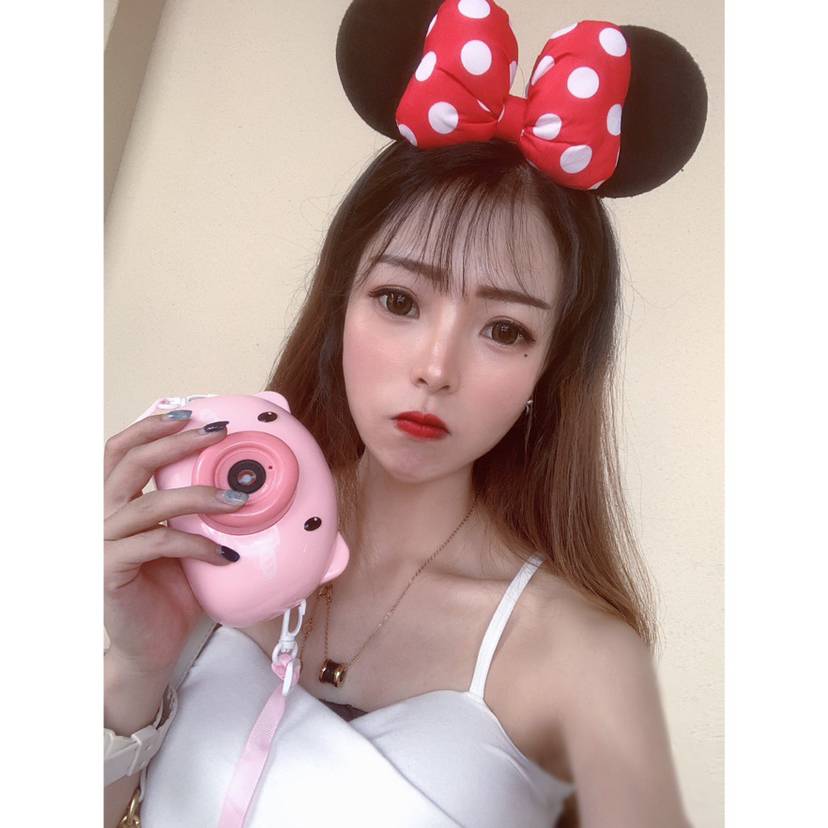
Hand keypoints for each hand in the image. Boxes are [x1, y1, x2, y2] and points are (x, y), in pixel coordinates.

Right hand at [104, 412, 246, 675]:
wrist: (153, 645)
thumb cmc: (173, 588)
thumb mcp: (189, 538)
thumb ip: (202, 510)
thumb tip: (248, 482)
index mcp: (118, 502)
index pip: (120, 450)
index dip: (151, 426)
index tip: (190, 413)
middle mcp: (103, 516)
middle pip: (129, 463)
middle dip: (176, 442)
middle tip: (217, 435)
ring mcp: (103, 543)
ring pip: (148, 504)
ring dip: (197, 496)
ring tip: (237, 500)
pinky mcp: (112, 571)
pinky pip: (157, 545)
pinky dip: (196, 545)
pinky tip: (224, 554)